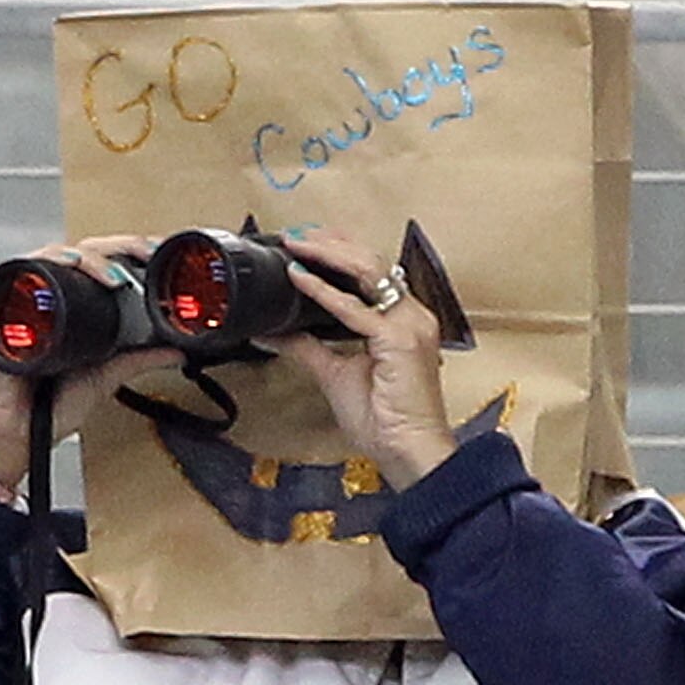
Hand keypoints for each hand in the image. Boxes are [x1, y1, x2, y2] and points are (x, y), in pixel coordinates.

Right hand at [0, 236, 171, 500]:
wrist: (14, 432)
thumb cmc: (47, 408)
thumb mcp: (105, 378)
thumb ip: (138, 361)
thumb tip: (177, 352)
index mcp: (80, 312)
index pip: (105, 267)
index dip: (131, 254)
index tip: (159, 255)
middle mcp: (56, 301)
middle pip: (86, 253)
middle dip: (120, 247)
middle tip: (146, 253)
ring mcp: (31, 300)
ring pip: (59, 255)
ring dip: (90, 256)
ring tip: (115, 274)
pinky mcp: (8, 306)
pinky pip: (25, 270)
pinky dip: (48, 260)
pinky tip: (70, 262)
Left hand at [264, 228, 459, 485]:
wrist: (408, 449)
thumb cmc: (385, 420)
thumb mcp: (335, 373)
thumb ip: (307, 347)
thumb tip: (272, 332)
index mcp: (404, 321)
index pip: (372, 272)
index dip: (339, 250)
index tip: (305, 241)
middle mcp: (412, 316)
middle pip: (371, 261)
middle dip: (331, 242)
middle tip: (296, 234)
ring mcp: (409, 325)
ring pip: (368, 271)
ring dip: (329, 253)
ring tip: (297, 243)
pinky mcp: (399, 340)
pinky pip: (354, 309)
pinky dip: (323, 291)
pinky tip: (299, 278)